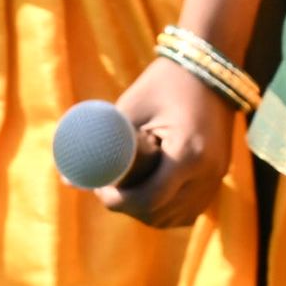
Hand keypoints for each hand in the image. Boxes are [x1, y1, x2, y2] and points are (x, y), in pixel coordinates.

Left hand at [94, 55, 239, 231]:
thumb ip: (102, 141)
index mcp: (187, 153)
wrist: (211, 67)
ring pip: (175, 219)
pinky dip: (167, 211)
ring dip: (147, 212)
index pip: (148, 200)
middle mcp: (206, 173)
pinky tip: (151, 195)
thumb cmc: (166, 81)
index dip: (118, 202)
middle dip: (129, 208)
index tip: (100, 187)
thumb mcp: (132, 107)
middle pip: (159, 214)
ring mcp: (216, 178)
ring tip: (128, 189)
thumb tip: (66, 177)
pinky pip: (190, 211)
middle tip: (109, 188)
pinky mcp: (219, 177)